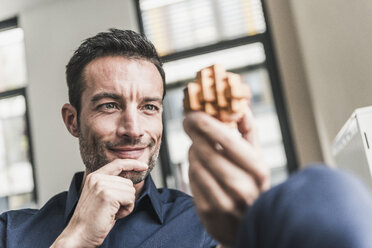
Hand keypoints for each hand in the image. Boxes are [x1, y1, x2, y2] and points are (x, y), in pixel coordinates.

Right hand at [51, 159, 147, 247]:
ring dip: (126, 204)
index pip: (118, 164)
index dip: (133, 164)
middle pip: (128, 182)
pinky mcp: (108, 195)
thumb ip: (112, 186)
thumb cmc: (92, 219)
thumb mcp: (101, 197)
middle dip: (126, 198)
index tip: (144, 166)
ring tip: (111, 212)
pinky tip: (114, 215)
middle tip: (112, 210)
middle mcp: (97, 178)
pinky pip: (130, 199)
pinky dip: (127, 210)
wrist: (80, 234)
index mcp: (94, 177)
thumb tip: (130, 183)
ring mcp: (102, 185)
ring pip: (130, 191)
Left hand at [183, 109, 269, 246]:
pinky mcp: (208, 213)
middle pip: (206, 151)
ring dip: (193, 151)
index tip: (194, 113)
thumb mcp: (257, 158)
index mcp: (258, 170)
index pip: (227, 140)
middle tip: (188, 122)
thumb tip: (241, 105)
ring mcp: (225, 203)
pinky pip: (191, 180)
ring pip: (195, 165)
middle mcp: (243, 188)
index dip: (206, 123)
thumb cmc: (251, 184)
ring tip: (198, 147)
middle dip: (194, 133)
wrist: (245, 225)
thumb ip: (249, 131)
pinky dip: (191, 168)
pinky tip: (199, 166)